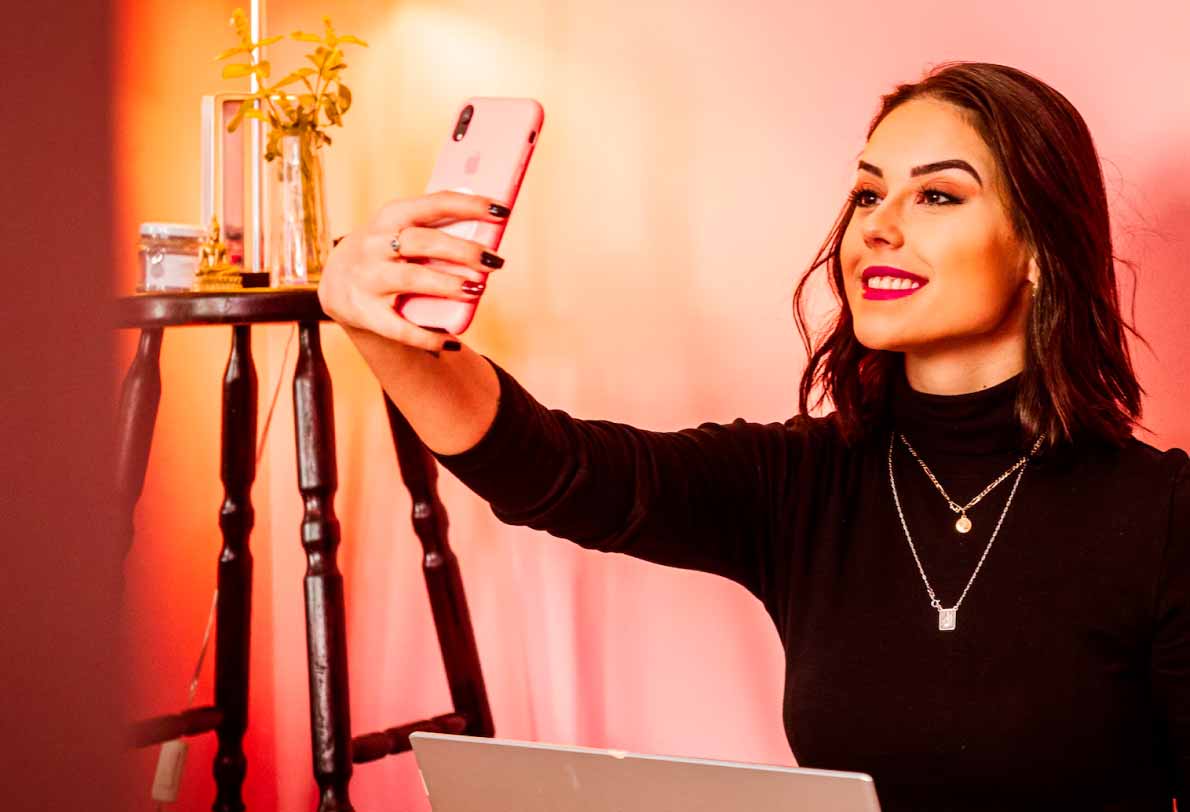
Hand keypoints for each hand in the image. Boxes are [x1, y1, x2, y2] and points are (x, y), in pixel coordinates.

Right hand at [317, 190, 510, 351]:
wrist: (338, 284)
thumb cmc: (388, 252)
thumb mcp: (401, 231)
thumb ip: (437, 229)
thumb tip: (491, 232)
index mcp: (390, 217)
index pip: (433, 204)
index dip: (469, 205)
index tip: (501, 210)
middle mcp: (375, 245)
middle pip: (423, 242)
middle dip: (463, 250)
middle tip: (494, 261)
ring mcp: (368, 279)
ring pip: (412, 279)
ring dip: (448, 284)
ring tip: (476, 290)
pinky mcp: (365, 313)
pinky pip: (399, 327)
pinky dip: (427, 336)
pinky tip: (451, 340)